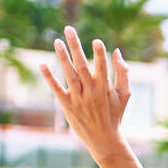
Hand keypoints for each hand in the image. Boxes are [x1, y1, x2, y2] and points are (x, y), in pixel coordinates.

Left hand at [39, 26, 131, 161]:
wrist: (104, 139)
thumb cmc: (115, 114)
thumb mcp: (124, 94)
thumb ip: (123, 73)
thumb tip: (117, 52)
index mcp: (105, 88)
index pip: (102, 67)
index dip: (99, 54)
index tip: (96, 41)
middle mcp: (91, 91)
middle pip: (81, 65)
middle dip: (75, 46)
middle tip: (69, 29)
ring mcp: (78, 98)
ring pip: (69, 74)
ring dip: (62, 57)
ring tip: (56, 41)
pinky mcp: (67, 105)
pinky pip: (56, 89)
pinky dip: (49, 78)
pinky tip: (42, 65)